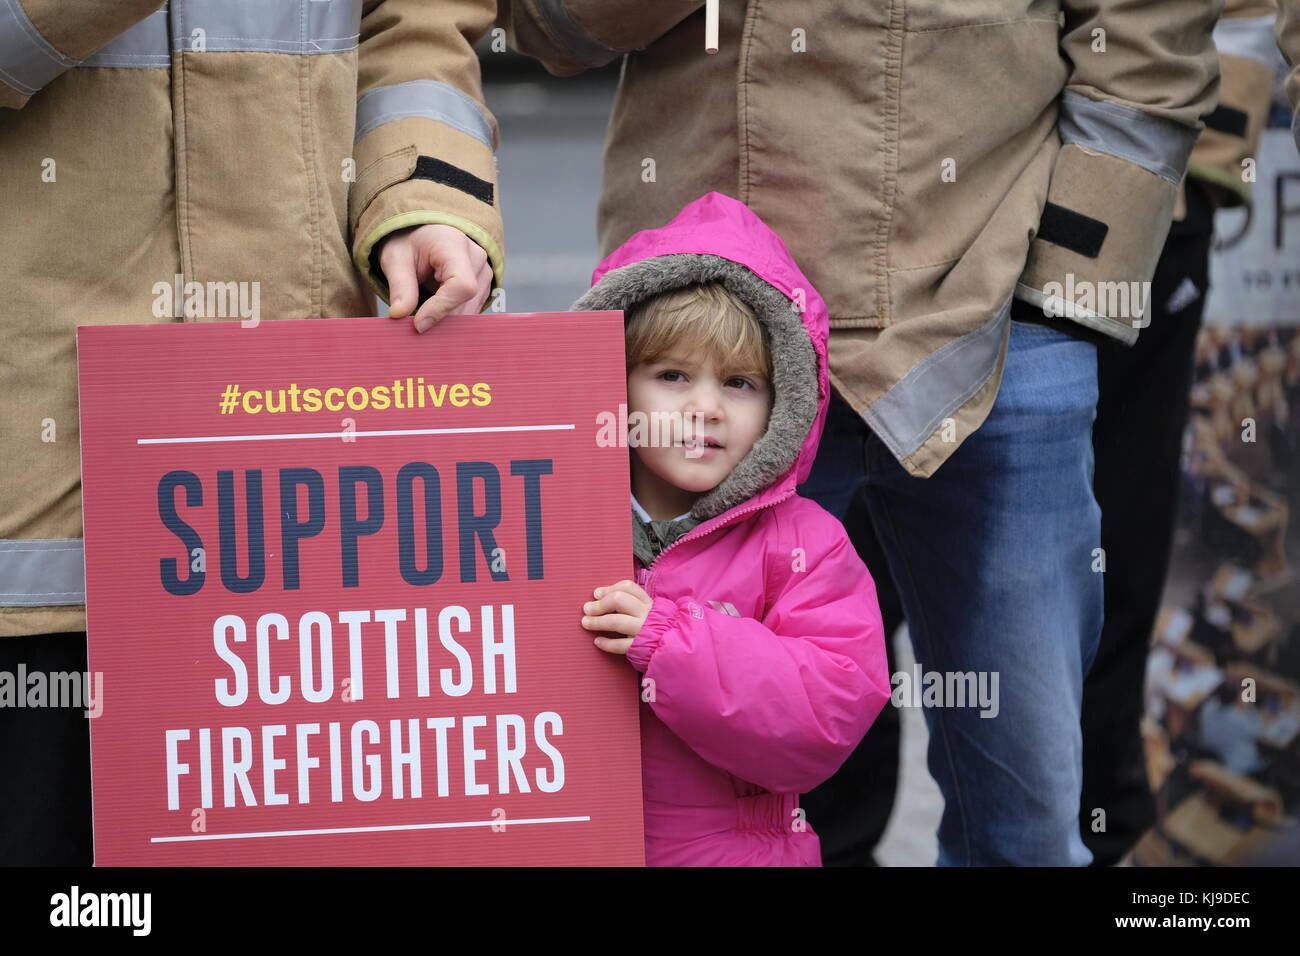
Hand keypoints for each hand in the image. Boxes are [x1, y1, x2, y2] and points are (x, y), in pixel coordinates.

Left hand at [377, 223, 492, 332]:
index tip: (418, 325)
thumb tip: (399, 314)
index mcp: (455, 245)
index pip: (461, 285)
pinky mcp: (483, 289)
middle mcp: (477, 259)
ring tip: (419, 320)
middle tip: (411, 329)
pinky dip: (450, 322)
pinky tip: (432, 317)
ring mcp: (484, 275)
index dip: (441, 308)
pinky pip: (470, 313)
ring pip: (469, 313)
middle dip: (439, 321)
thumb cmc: (410, 243)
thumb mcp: (395, 258)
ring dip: (444, 324)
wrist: (423, 237)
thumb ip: (400, 286)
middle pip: (465, 303)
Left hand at [581, 580, 652, 654]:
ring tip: (586, 623)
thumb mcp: (647, 612)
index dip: (609, 589)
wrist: (673, 649)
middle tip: (587, 609)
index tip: (596, 594)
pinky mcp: (640, 647)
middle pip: (619, 600)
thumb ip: (630, 604)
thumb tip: (599, 596)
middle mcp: (646, 613)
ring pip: (616, 622)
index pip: (627, 587)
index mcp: (647, 602)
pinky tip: (597, 641)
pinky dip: (606, 643)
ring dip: (597, 622)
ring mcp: (643, 630)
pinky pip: (619, 645)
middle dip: (600, 604)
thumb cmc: (655, 628)